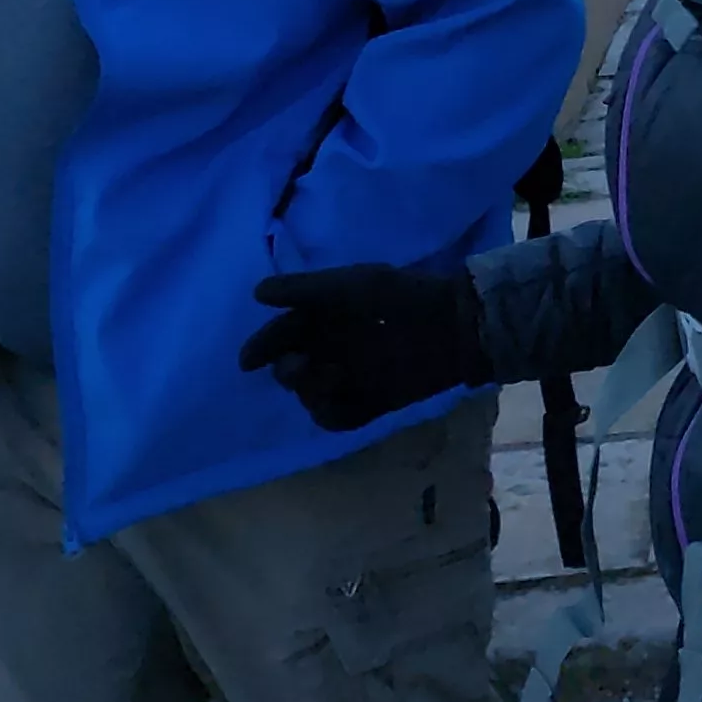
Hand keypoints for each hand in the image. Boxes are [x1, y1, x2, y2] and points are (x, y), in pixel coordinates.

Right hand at [242, 264, 486, 431]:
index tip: (250, 360)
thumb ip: (304, 289)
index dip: (263, 346)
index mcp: (326, 318)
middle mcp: (334, 349)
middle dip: (284, 370)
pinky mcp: (370, 403)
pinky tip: (337, 397)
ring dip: (307, 389)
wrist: (452, 324)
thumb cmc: (401, 297)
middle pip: (290, 368)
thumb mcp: (352, 285)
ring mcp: (352, 377)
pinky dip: (329, 412)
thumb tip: (258, 292)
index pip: (283, 335)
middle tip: (295, 366)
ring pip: (309, 394)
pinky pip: (337, 417)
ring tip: (326, 376)